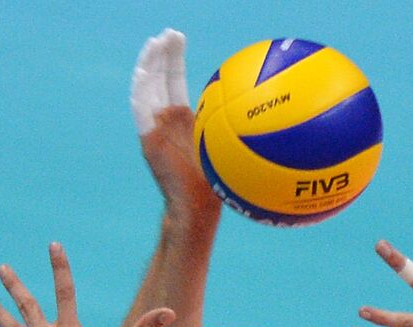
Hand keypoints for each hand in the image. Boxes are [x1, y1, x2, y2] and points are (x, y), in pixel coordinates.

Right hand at [131, 29, 220, 229]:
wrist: (196, 208)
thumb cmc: (216, 186)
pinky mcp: (147, 139)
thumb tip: (272, 114)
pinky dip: (141, 87)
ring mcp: (154, 129)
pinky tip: (145, 69)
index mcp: (182, 120)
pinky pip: (140, 109)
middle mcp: (165, 121)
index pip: (173, 82)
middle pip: (159, 79)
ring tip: (156, 42)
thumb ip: (237, 130)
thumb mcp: (229, 150)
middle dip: (162, 54)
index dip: (174, 61)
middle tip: (169, 33)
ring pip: (146, 88)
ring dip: (150, 64)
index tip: (178, 38)